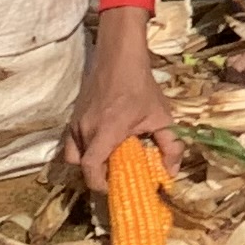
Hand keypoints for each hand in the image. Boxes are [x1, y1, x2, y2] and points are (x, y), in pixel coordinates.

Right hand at [70, 12, 176, 172]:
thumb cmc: (141, 87)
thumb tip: (172, 173)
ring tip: (109, 158)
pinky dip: (83, 148)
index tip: (113, 188)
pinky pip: (72, 141)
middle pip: (80, 165)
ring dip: (88, 161)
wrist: (119, 57)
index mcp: (105, 131)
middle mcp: (85, 129)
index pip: (90, 168)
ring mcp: (76, 121)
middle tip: (115, 174)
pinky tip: (103, 142)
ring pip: (73, 153)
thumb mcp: (162, 116)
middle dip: (96, 174)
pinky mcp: (73, 115)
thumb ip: (171, 146)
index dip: (99, 184)